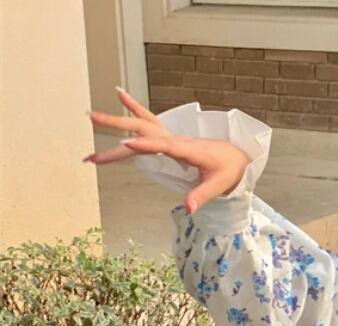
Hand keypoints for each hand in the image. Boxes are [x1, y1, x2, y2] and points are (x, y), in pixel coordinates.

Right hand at [85, 87, 251, 213]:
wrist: (236, 157)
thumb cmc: (228, 172)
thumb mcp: (218, 186)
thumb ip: (201, 196)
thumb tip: (188, 208)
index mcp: (188, 150)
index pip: (164, 146)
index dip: (146, 145)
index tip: (126, 144)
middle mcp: (176, 139)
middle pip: (143, 131)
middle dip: (117, 130)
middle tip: (93, 131)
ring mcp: (172, 136)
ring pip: (140, 125)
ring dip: (115, 122)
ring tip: (90, 117)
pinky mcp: (170, 137)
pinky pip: (148, 119)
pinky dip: (133, 107)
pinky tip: (119, 93)